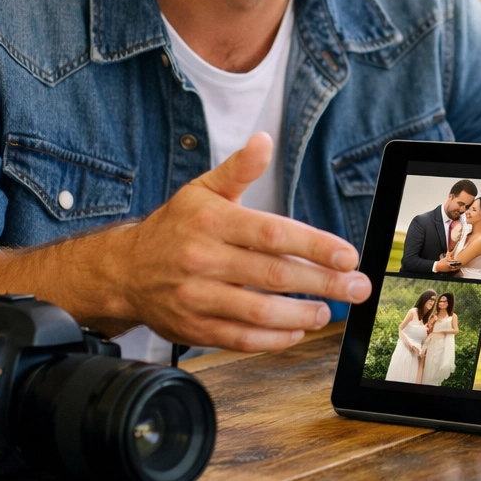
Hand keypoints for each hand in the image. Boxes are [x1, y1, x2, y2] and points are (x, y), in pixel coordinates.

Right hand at [87, 133, 368, 350]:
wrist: (124, 270)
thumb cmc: (174, 228)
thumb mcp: (203, 190)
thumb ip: (239, 168)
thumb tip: (264, 141)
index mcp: (212, 222)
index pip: (273, 234)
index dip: (315, 246)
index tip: (348, 256)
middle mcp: (203, 260)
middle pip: (274, 275)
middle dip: (324, 283)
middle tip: (356, 288)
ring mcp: (197, 297)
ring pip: (259, 312)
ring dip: (301, 315)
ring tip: (327, 311)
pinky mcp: (193, 328)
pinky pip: (240, 340)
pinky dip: (273, 339)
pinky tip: (295, 331)